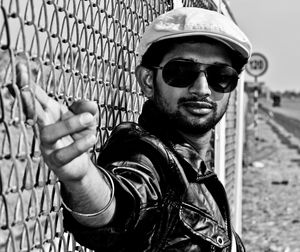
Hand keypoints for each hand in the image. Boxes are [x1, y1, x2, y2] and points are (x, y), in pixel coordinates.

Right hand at [16, 63, 97, 181]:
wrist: (79, 163)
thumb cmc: (78, 136)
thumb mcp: (86, 119)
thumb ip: (86, 109)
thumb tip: (91, 105)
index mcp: (50, 113)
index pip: (37, 96)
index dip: (28, 83)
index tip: (20, 66)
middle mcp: (44, 127)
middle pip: (33, 112)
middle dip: (27, 98)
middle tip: (23, 87)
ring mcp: (48, 145)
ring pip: (48, 133)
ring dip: (69, 124)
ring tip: (89, 118)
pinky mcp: (56, 161)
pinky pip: (63, 154)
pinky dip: (78, 146)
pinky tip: (92, 138)